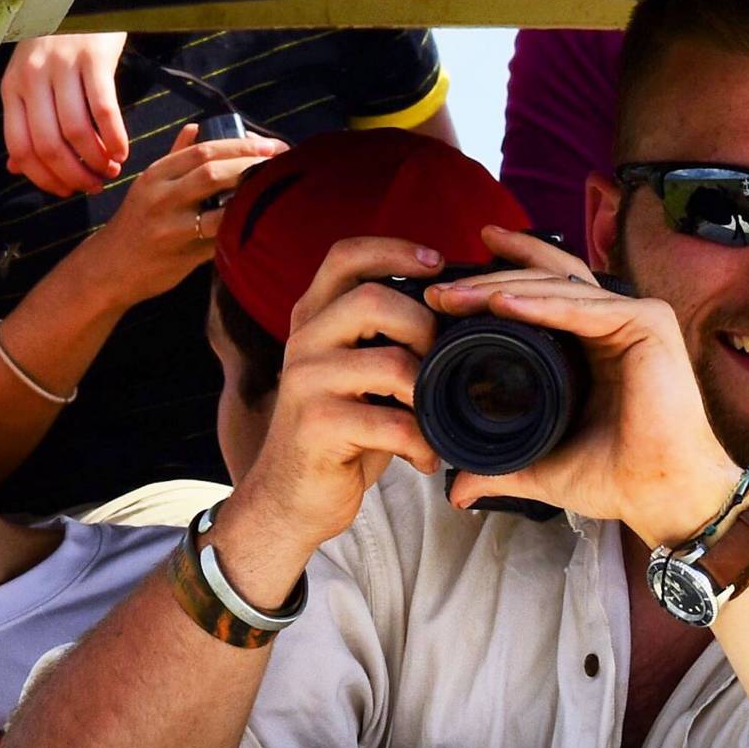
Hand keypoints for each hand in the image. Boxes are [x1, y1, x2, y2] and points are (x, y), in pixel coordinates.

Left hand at [1, 33, 130, 195]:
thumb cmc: (56, 46)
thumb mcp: (30, 80)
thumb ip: (24, 122)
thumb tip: (17, 168)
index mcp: (12, 88)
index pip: (21, 147)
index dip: (44, 178)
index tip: (66, 192)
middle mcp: (32, 78)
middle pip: (48, 145)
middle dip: (74, 176)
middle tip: (95, 186)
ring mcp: (62, 67)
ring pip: (76, 132)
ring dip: (97, 161)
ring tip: (112, 170)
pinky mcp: (93, 58)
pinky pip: (104, 109)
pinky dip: (115, 138)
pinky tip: (123, 150)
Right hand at [72, 125, 287, 310]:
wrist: (109, 268)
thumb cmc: (137, 223)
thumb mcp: (149, 185)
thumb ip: (176, 157)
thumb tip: (198, 128)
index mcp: (157, 174)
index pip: (203, 150)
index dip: (240, 145)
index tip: (271, 145)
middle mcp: (161, 197)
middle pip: (212, 172)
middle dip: (252, 165)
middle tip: (283, 165)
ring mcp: (171, 228)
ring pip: (220, 209)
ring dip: (252, 199)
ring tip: (277, 192)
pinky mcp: (182, 256)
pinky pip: (221, 241)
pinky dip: (242, 231)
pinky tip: (262, 224)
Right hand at [223, 236, 454, 571]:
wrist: (291, 498)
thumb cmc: (343, 432)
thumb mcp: (360, 373)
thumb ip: (387, 337)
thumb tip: (457, 311)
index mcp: (315, 318)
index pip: (346, 256)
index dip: (395, 249)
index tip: (438, 262)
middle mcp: (305, 340)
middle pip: (374, 299)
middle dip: (426, 326)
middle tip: (444, 361)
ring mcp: (306, 382)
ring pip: (390, 362)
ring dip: (430, 390)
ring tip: (438, 414)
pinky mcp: (316, 426)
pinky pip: (391, 423)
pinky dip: (421, 442)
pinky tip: (425, 456)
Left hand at [431, 227, 740, 547]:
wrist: (660, 496)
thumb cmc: (618, 478)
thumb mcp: (542, 464)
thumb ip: (500, 467)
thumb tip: (456, 489)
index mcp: (597, 344)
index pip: (545, 295)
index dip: (496, 286)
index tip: (444, 295)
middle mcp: (618, 322)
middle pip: (547, 281)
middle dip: (489, 279)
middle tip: (439, 289)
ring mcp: (637, 318)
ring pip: (560, 287)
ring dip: (504, 287)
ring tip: (456, 296)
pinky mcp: (649, 324)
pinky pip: (584, 307)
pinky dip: (542, 303)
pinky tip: (502, 302)